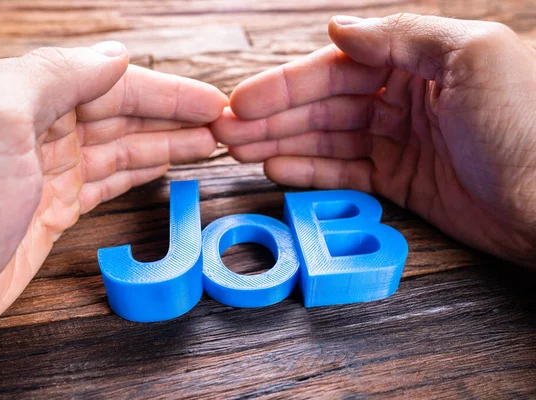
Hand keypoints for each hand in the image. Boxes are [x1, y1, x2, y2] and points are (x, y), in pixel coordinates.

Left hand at [0, 42, 226, 362]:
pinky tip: (169, 168)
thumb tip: (115, 54)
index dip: (167, 92)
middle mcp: (37, 127)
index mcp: (23, 95)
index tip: (213, 101)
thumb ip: (52, 75)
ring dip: (168, 143)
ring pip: (123, 147)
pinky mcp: (54, 209)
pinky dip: (143, 173)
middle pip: (123, 112)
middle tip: (225, 126)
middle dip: (176, 116)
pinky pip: (110, 181)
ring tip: (213, 144)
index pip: (111, 82)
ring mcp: (47, 170)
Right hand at [211, 14, 535, 266]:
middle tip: (227, 131)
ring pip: (325, 138)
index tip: (244, 100)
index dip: (286, 85)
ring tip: (239, 151)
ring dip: (280, 142)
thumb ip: (401, 37)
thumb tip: (339, 28)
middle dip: (272, 117)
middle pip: (322, 104)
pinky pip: (343, 172)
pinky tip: (276, 168)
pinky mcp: (397, 180)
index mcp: (418, 61)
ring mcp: (397, 140)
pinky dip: (309, 171)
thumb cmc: (526, 127)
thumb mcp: (473, 56)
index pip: (336, 69)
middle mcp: (403, 97)